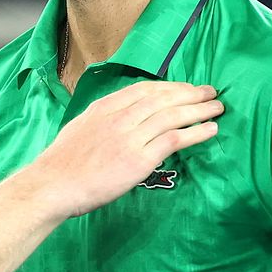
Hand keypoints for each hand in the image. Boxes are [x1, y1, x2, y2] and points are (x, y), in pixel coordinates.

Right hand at [28, 81, 221, 217]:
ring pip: (172, 116)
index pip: (144, 89)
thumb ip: (103, 118)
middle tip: (210, 92)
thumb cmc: (63, 162)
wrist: (53, 184)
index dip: (169, 86)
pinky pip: (174, 140)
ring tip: (217, 108)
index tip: (185, 88)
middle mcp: (119, 117)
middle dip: (190, 93)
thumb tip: (121, 117)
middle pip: (163, 98)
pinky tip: (210, 130)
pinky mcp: (139, 160)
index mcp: (104, 107)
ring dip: (199, 110)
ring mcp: (130, 137)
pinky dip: (196, 133)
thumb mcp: (81, 126)